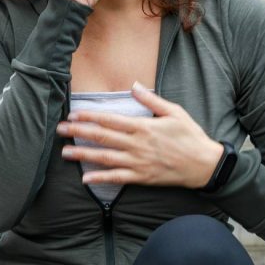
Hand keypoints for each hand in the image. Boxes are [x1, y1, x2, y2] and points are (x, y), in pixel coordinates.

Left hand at [57, 82, 223, 188]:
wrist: (204, 165)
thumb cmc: (190, 136)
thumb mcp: (174, 112)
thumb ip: (152, 100)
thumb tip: (134, 85)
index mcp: (143, 127)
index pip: (110, 120)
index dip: (90, 117)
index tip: (73, 114)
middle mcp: (137, 145)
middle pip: (102, 138)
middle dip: (79, 133)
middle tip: (60, 130)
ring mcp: (138, 163)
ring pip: (105, 158)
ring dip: (83, 155)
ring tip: (65, 152)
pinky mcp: (142, 177)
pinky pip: (117, 178)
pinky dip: (100, 179)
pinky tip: (85, 179)